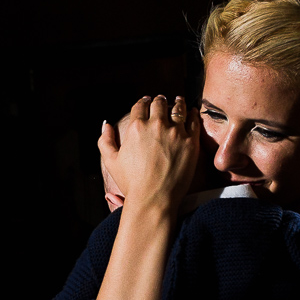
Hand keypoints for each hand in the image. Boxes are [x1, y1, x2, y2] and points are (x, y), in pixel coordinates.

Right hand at [98, 96, 198, 216]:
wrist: (154, 199)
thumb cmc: (131, 183)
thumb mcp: (111, 161)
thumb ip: (105, 140)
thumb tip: (106, 124)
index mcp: (136, 127)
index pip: (140, 105)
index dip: (143, 101)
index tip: (146, 101)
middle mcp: (156, 125)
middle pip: (159, 103)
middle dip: (160, 100)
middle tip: (162, 101)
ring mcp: (175, 132)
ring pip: (178, 108)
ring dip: (177, 102)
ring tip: (178, 101)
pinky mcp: (190, 141)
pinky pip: (194, 120)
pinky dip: (193, 113)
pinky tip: (192, 112)